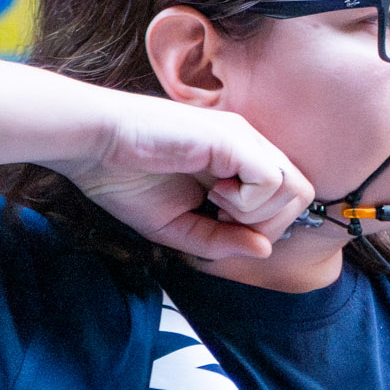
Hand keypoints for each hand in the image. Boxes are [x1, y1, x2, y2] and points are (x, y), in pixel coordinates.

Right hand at [62, 92, 315, 259]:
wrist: (89, 145)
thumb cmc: (124, 179)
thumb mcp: (178, 226)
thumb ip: (221, 241)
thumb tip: (265, 251)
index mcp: (238, 161)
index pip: (286, 199)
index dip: (261, 225)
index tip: (218, 224)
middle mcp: (249, 146)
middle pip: (300, 195)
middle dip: (266, 224)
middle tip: (219, 219)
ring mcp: (243, 139)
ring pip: (294, 188)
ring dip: (257, 212)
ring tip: (215, 203)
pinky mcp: (232, 138)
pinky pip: (272, 180)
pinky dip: (246, 202)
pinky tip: (213, 193)